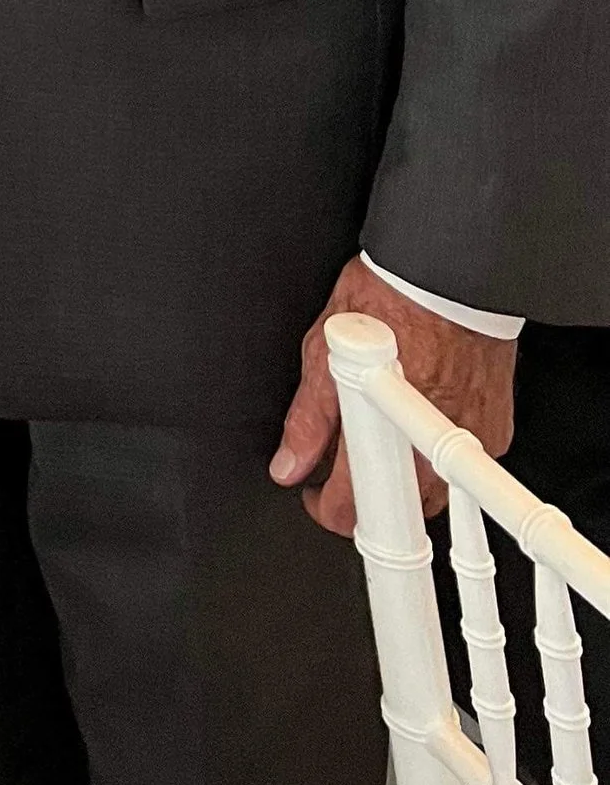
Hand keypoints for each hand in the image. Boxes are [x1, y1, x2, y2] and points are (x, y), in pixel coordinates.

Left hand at [273, 258, 515, 534]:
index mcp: (382, 429)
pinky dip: (435, 454)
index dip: (326, 510)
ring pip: (432, 494)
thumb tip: (289, 463)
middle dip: (366, 496)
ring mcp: (467, 442)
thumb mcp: (325, 350)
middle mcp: (430, 446)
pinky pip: (461, 466)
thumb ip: (307, 418)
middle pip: (396, 511)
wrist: (448, 274)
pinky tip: (418, 421)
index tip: (316, 497)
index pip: (353, 507)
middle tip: (346, 466)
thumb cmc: (390, 298)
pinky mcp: (494, 432)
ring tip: (383, 436)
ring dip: (403, 480)